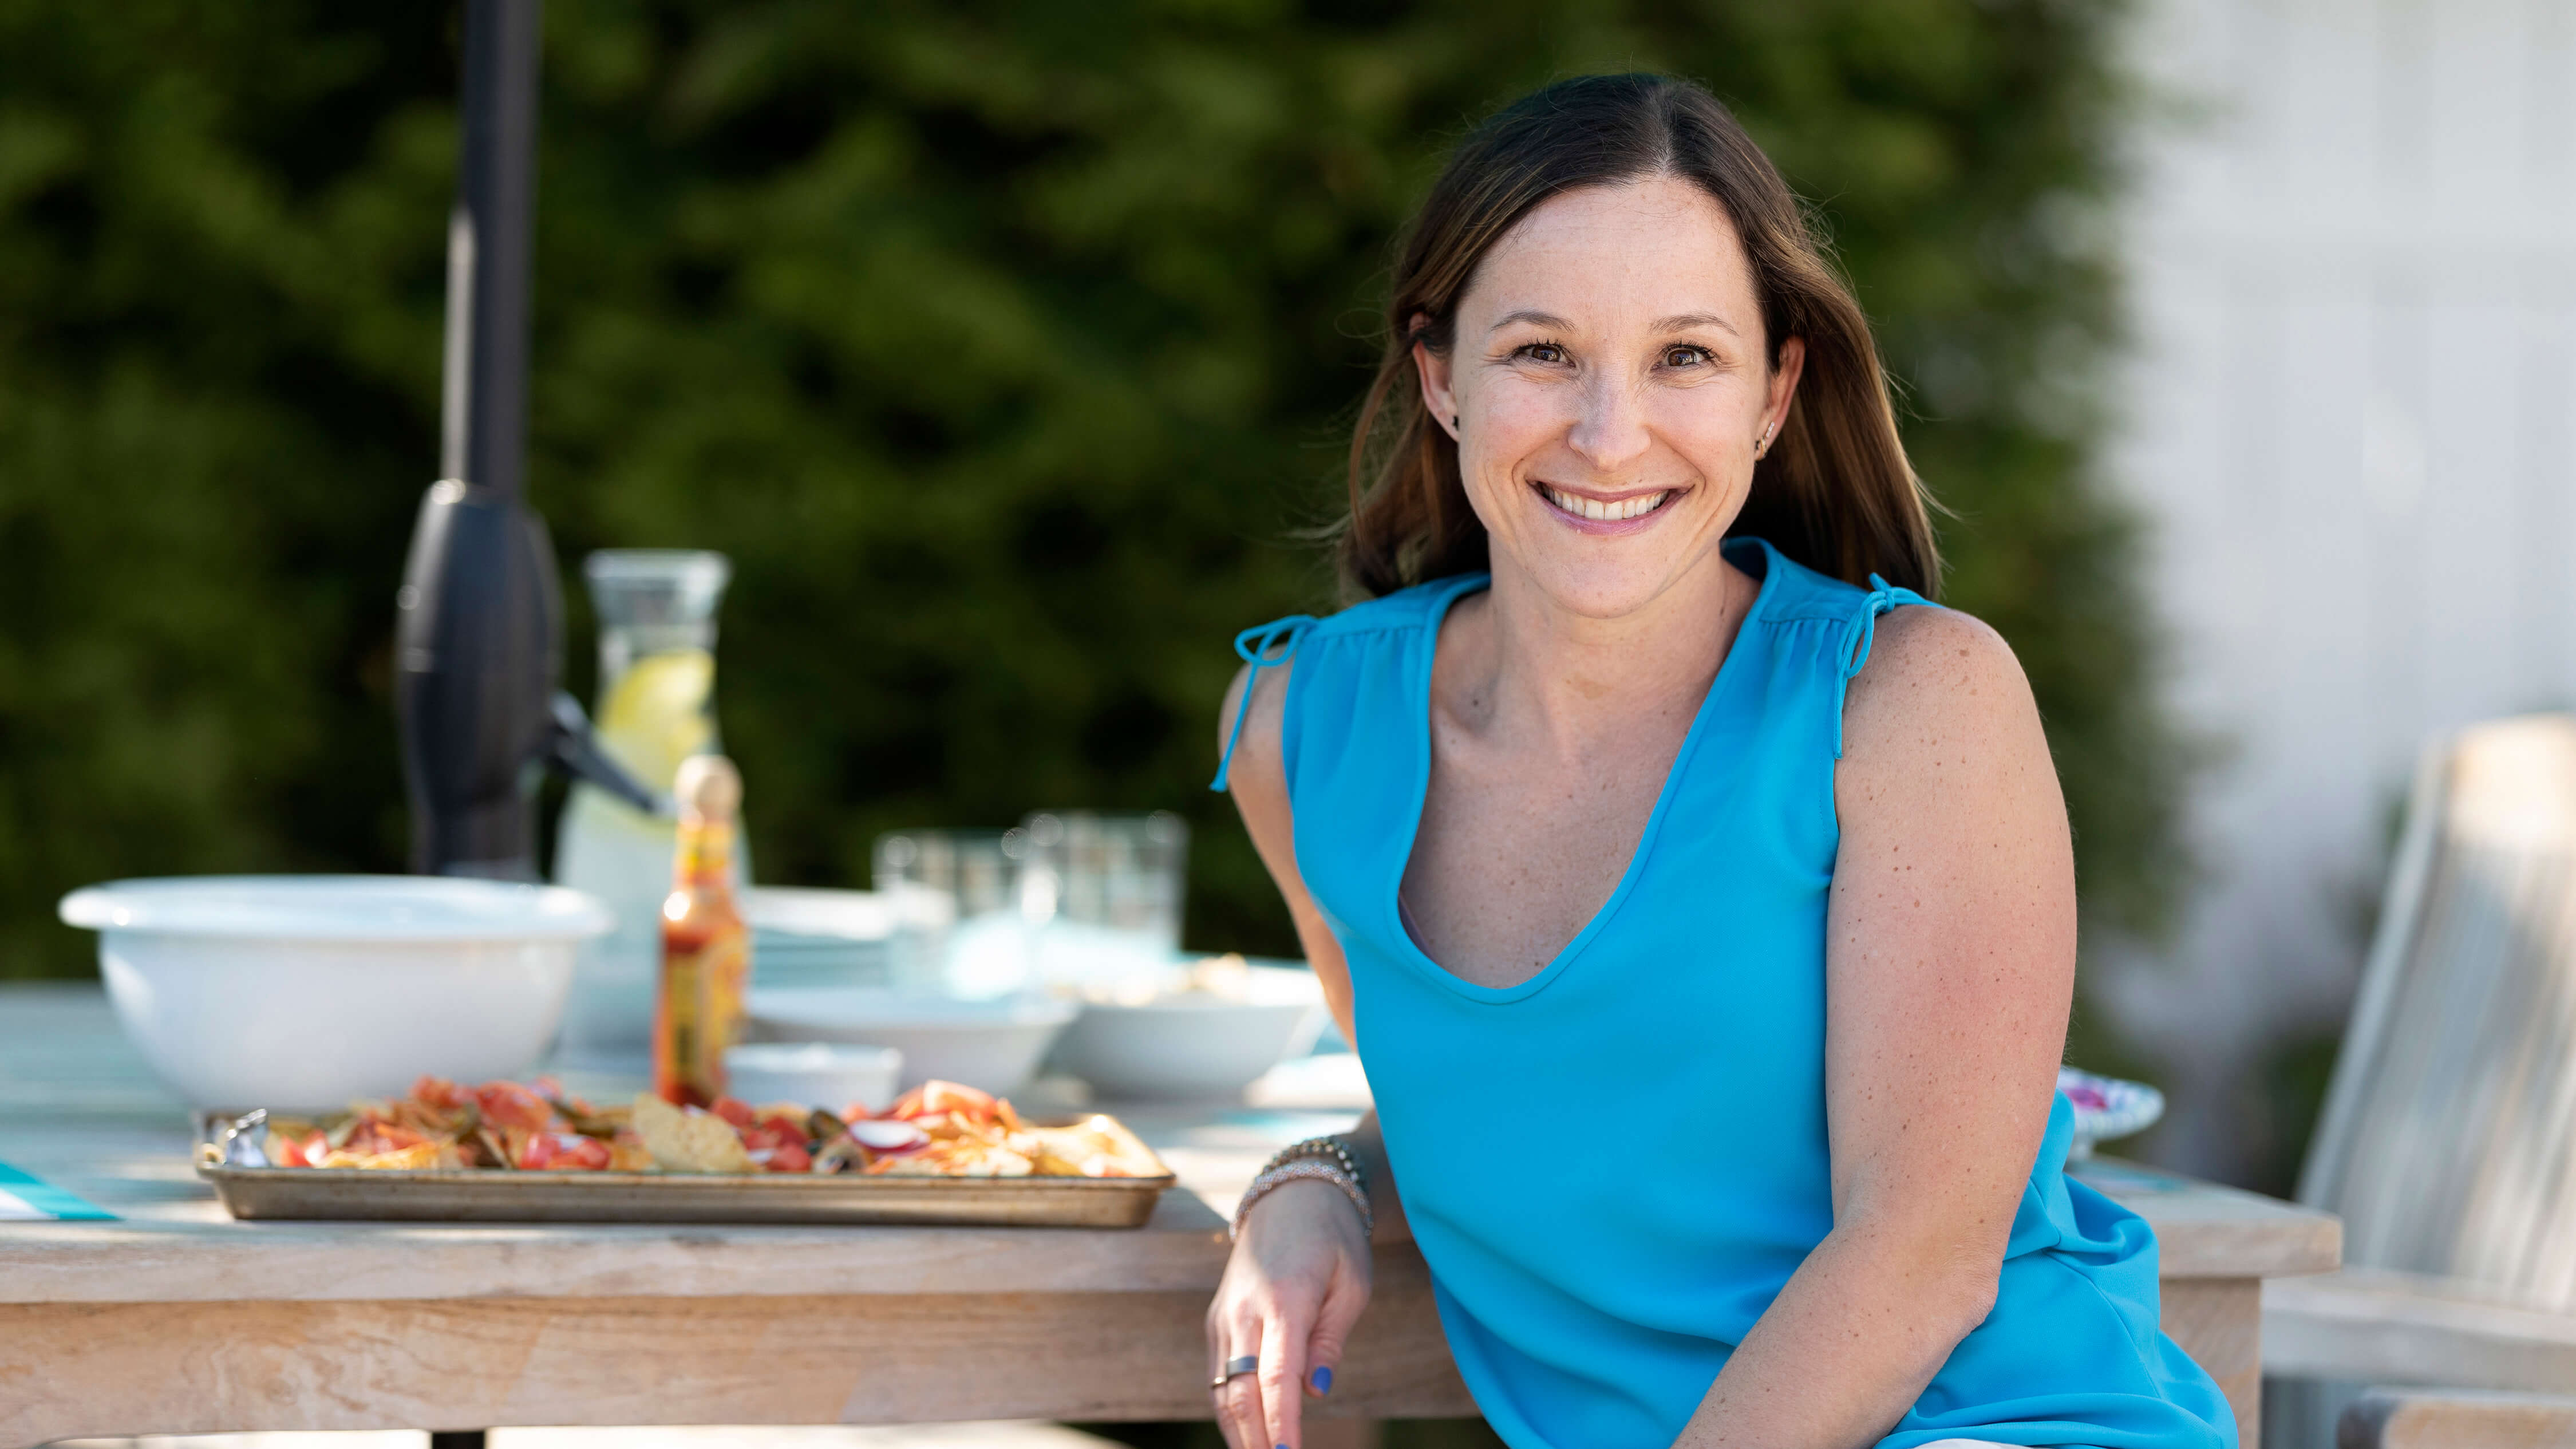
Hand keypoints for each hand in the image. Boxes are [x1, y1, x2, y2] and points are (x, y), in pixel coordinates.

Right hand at [1207, 1178, 1372, 1448]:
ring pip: (1222, 1389)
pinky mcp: (1217, 1320)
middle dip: (1256, 1441)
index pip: (1277, 1376)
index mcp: (1284, 1298)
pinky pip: (1219, 1375)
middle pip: (1241, 1391)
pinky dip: (1230, 1410)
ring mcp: (1224, 1316)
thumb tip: (1316, 1391)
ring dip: (1239, 1434)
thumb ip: (1331, 1338)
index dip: (1282, 1423)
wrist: (1291, 1195)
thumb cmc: (1333, 1239)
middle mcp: (1244, 1309)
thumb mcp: (1352, 1283)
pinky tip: (1248, 1437)